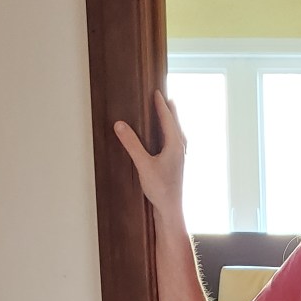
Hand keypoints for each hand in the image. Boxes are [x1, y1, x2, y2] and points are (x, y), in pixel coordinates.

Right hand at [113, 89, 186, 217]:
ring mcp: (181, 158)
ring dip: (173, 122)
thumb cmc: (160, 189)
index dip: (161, 105)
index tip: (156, 92)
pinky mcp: (178, 165)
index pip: (167, 120)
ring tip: (170, 113)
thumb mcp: (143, 164)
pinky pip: (177, 143)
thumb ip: (131, 144)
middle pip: (176, 124)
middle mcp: (181, 150)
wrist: (170, 209)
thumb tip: (119, 124)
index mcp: (175, 146)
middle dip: (171, 110)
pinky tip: (170, 140)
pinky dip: (173, 134)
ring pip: (178, 134)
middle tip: (166, 97)